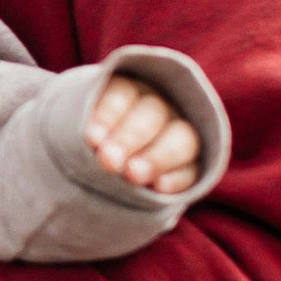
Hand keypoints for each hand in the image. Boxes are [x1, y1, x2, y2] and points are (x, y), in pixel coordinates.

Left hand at [85, 71, 202, 195]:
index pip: (122, 94)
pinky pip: (193, 170)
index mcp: (128, 92)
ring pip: (181, 139)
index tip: (92, 139)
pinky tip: (159, 188)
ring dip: (157, 157)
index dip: (108, 115)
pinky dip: (178, 179)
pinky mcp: (192, 167)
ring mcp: (180, 136)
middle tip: (109, 161)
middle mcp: (160, 108)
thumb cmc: (91, 146)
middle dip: (129, 137)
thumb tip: (94, 144)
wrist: (105, 174)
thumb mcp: (87, 135)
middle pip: (152, 114)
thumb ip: (92, 137)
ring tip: (133, 175)